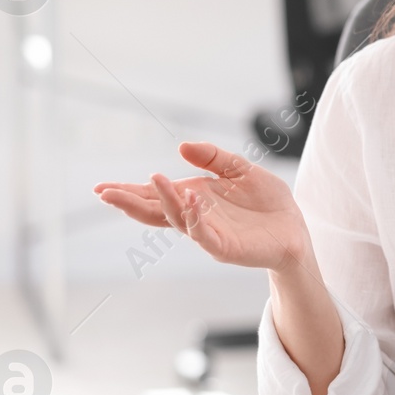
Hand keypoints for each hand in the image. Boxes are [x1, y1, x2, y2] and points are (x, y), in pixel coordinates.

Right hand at [94, 141, 309, 272]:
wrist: (294, 229)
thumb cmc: (266, 201)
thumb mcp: (240, 169)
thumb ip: (213, 158)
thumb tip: (182, 147)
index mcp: (194, 197)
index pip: (155, 195)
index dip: (129, 191)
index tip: (100, 187)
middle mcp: (195, 216)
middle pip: (155, 210)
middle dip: (129, 202)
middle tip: (104, 193)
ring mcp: (208, 233)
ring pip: (177, 219)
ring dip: (163, 200)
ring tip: (154, 179)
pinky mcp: (224, 247)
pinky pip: (204, 233)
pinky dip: (194, 218)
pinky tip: (189, 200)